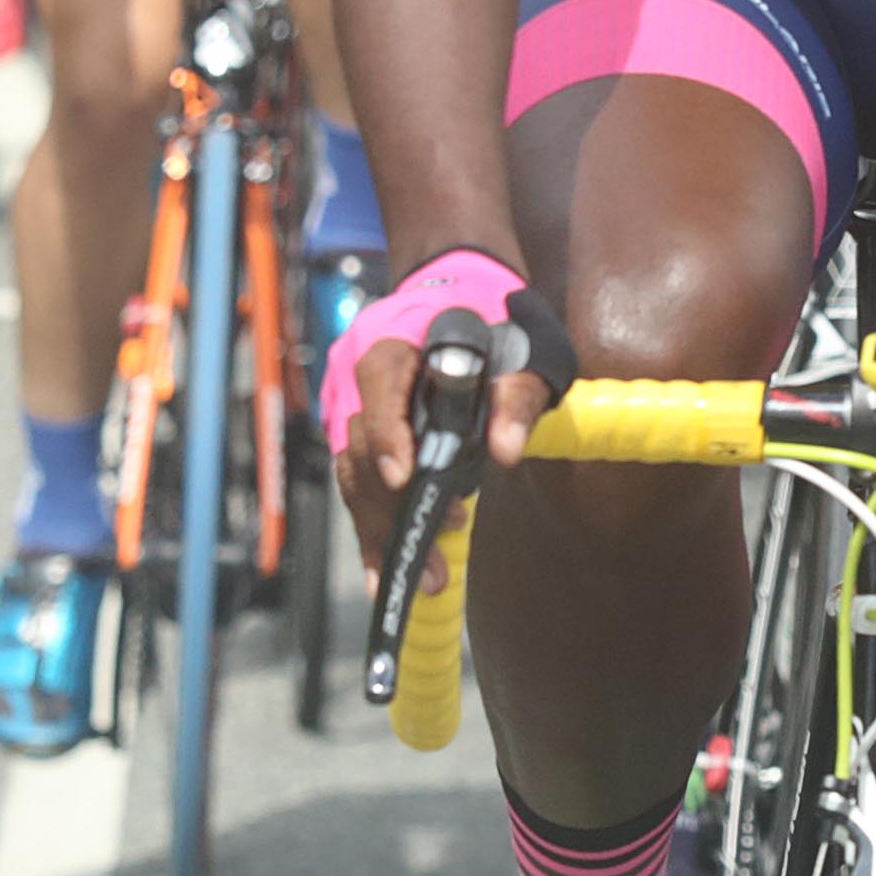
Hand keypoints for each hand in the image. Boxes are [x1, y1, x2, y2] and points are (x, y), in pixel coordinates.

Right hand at [323, 256, 571, 566]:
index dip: (388, 435)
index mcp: (392, 344)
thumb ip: (516, 393)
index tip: (407, 479)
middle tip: (437, 558)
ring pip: (354, 477)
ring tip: (425, 578)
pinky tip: (390, 574)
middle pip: (360, 447)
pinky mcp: (363, 442)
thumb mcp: (521, 349)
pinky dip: (375, 531)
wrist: (463, 297)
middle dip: (394, 507)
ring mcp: (353, 412)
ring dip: (384, 531)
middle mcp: (358, 381)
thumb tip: (506, 451)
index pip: (379, 388)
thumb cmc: (494, 322)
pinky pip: (360, 488)